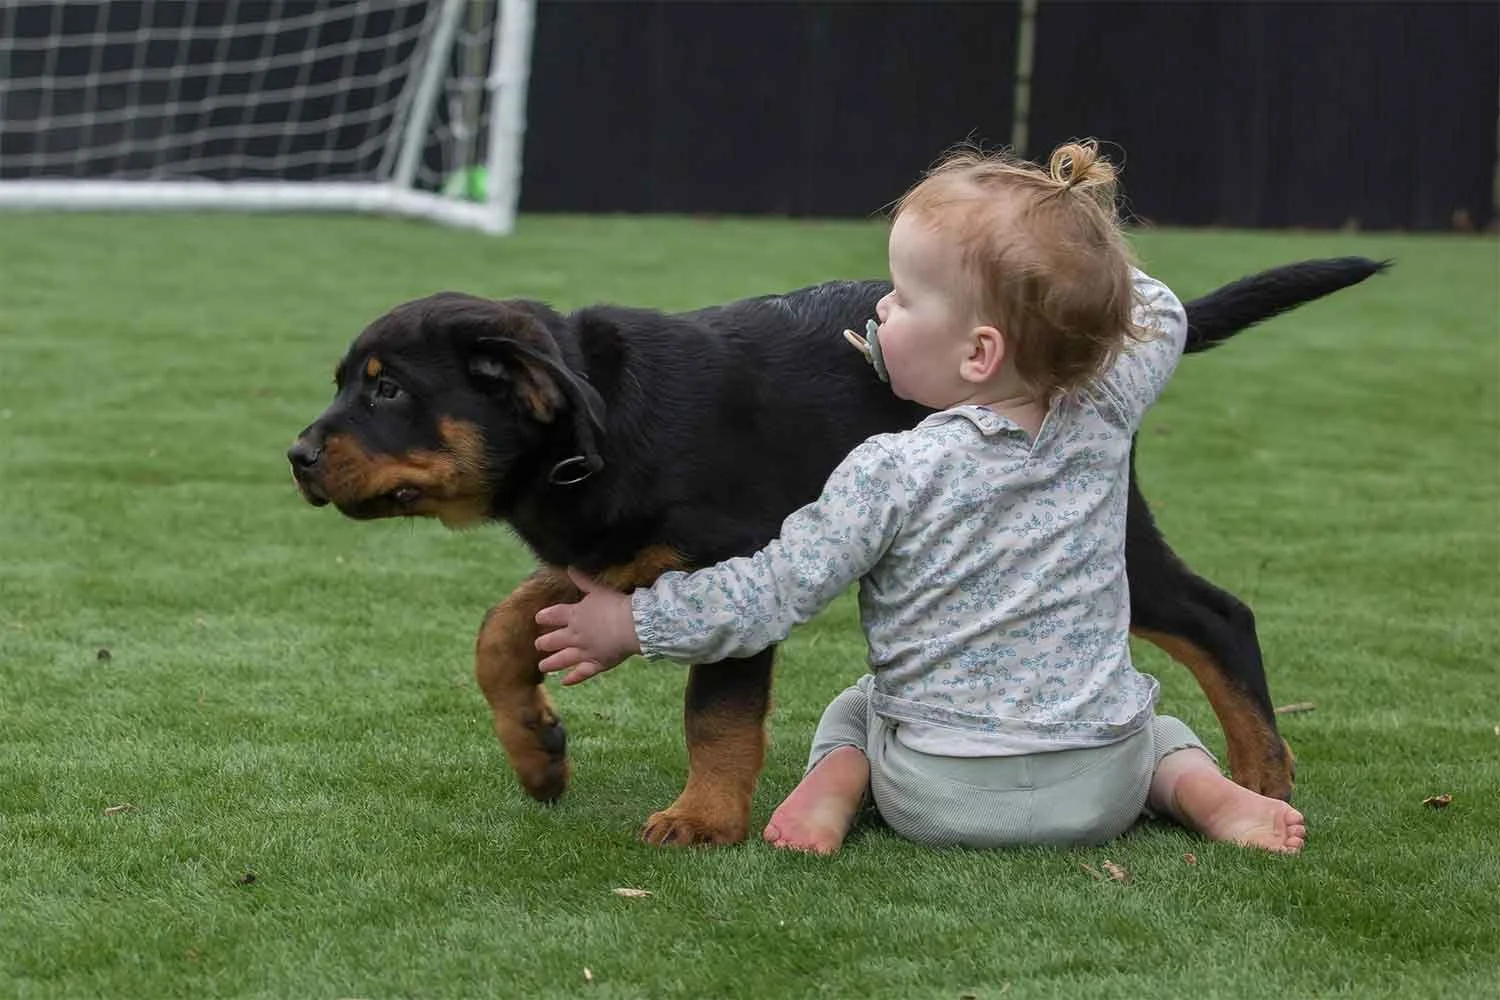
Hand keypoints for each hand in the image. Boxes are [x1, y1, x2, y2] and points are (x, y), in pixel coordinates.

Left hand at [534, 568, 641, 684]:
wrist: (633, 625)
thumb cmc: (617, 604)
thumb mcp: (598, 589)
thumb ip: (583, 580)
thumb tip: (570, 567)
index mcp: (575, 615)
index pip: (553, 616)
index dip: (544, 617)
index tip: (538, 619)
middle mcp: (575, 635)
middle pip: (553, 640)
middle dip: (544, 642)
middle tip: (538, 644)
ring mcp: (584, 651)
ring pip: (562, 659)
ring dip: (551, 663)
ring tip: (542, 667)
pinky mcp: (597, 664)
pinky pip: (581, 673)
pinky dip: (572, 678)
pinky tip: (564, 682)